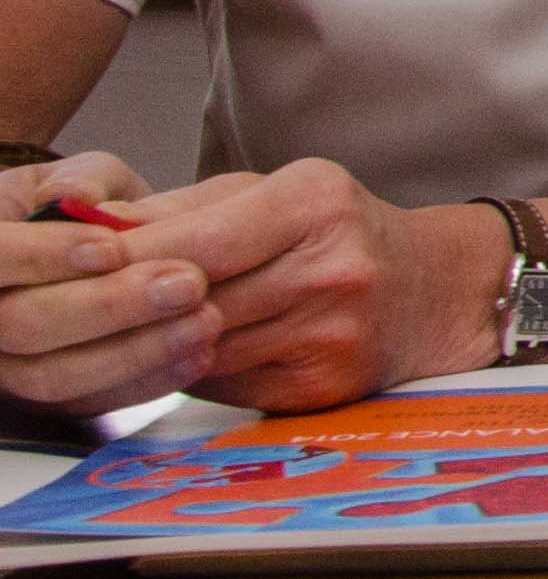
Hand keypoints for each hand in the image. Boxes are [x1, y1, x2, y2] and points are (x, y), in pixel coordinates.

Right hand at [0, 151, 220, 412]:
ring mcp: (9, 365)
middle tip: (188, 283)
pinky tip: (200, 354)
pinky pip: (90, 403)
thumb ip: (82, 179)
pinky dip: (145, 381)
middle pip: (21, 324)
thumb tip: (80, 195)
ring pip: (53, 375)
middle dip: (108, 306)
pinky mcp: (52, 394)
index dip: (43, 256)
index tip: (112, 247)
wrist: (80, 251)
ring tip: (206, 320)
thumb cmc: (75, 207)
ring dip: (136, 351)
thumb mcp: (76, 176)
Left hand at [93, 162, 511, 414]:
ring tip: (141, 327)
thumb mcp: (275, 193)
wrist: (434, 289)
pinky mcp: (322, 385)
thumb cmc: (343, 233)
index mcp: (316, 205)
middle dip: (133, 306)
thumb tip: (93, 227)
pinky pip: (225, 384)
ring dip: (160, 343)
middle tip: (87, 308)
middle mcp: (332, 268)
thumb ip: (183, 208)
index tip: (80, 266)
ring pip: (200, 349)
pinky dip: (198, 370)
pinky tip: (196, 352)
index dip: (128, 258)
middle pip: (193, 301)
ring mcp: (331, 333)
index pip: (197, 240)